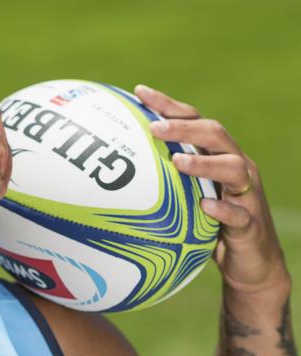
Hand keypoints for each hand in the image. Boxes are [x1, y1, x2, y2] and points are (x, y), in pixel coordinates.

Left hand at [134, 84, 288, 294]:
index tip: (139, 92)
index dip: (168, 105)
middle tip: (154, 128)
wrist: (249, 264)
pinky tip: (205, 207)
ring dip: (204, 162)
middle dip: (184, 127)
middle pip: (215, 134)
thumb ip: (159, 180)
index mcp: (216, 155)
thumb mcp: (183, 198)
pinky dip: (223, 210)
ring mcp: (246, 195)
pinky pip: (239, 215)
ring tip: (177, 161)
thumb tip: (106, 174)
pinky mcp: (250, 225)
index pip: (193, 120)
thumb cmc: (208, 226)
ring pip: (234, 168)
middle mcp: (236, 167)